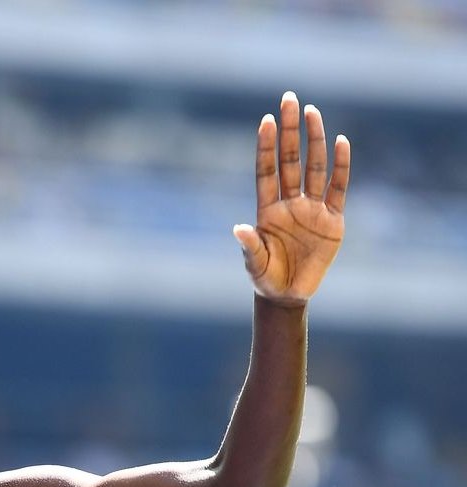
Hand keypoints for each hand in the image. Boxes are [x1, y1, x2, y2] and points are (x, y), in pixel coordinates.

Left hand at [233, 92, 350, 305]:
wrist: (289, 294)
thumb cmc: (266, 277)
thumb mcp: (255, 264)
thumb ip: (250, 246)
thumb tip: (239, 228)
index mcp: (267, 210)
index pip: (266, 171)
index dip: (266, 147)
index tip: (266, 121)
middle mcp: (289, 203)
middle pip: (290, 159)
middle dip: (289, 131)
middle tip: (289, 99)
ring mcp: (312, 209)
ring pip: (314, 167)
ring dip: (315, 140)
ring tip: (313, 112)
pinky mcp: (333, 219)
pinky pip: (338, 188)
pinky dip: (340, 166)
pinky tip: (341, 142)